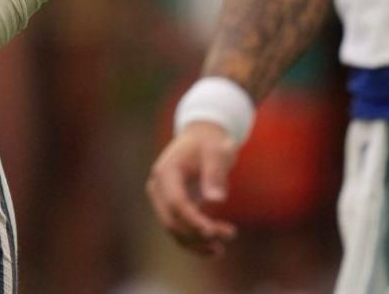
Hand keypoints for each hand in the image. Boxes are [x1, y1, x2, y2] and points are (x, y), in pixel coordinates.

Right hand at [145, 121, 239, 256]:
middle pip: (172, 220)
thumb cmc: (211, 143)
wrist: (201, 138)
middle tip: (230, 233)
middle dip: (198, 233)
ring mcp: (161, 199)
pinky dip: (194, 241)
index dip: (193, 220)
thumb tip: (216, 200)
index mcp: (166, 172)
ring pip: (174, 230)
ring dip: (197, 242)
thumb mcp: (217, 152)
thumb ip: (215, 173)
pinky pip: (178, 229)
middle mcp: (158, 187)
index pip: (175, 203)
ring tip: (222, 249)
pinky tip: (214, 250)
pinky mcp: (170, 207)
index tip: (214, 232)